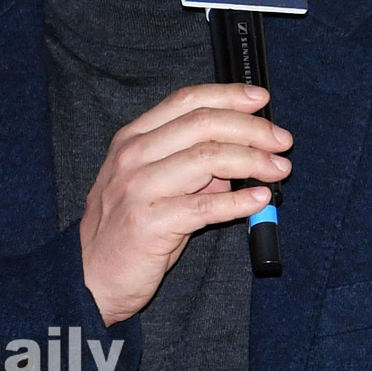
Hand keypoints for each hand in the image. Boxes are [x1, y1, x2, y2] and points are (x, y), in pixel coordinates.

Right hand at [79, 83, 291, 324]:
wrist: (90, 276)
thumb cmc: (125, 227)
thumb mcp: (152, 183)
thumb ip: (192, 166)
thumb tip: (242, 154)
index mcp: (134, 137)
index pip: (186, 100)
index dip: (228, 95)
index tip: (260, 99)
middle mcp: (133, 155)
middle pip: (203, 123)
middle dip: (251, 128)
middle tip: (282, 141)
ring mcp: (139, 186)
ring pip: (208, 158)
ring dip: (252, 160)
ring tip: (279, 170)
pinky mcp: (149, 223)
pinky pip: (205, 207)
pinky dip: (239, 201)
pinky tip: (260, 199)